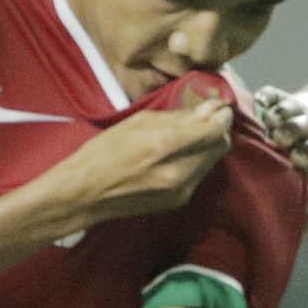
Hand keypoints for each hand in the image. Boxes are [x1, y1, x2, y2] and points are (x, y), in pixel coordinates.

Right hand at [36, 85, 233, 230]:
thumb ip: (177, 116)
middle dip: (217, 129)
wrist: (86, 193)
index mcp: (166, 145)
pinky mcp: (179, 201)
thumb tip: (208, 110)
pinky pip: (200, 174)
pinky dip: (196, 160)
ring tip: (187, 137)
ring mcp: (182, 189)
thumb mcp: (137, 122)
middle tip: (204, 119)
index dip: (221, 115)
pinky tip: (177, 155)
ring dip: (207, 145)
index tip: (217, 107)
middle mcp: (180, 171)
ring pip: (212, 161)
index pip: (216, 129)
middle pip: (221, 145)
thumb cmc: (104, 152)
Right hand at [253, 84, 307, 237]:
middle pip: (299, 125)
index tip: (298, 159)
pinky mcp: (281, 97)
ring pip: (285, 107)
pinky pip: (271, 93)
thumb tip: (302, 236)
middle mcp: (307, 128)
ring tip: (266, 124)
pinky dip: (263, 96)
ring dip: (276, 114)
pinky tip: (255, 103)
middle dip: (290, 130)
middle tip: (279, 139)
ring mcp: (294, 111)